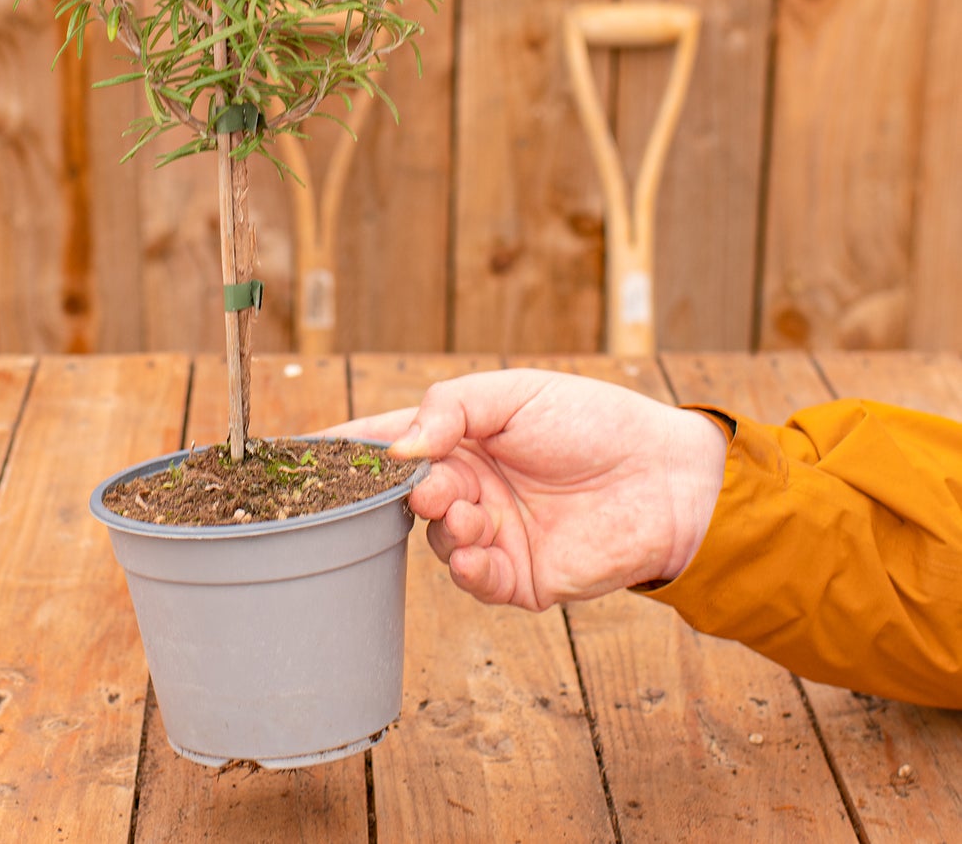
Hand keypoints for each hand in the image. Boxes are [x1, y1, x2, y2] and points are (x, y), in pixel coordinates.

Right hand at [340, 369, 727, 610]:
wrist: (666, 477)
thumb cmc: (593, 421)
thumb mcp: (515, 392)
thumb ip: (450, 408)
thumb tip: (400, 449)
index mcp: (458, 437)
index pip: (388, 442)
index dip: (348, 449)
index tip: (307, 453)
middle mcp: (467, 487)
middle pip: (405, 496)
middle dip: (406, 493)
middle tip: (430, 486)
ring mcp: (492, 534)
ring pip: (438, 540)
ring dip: (448, 527)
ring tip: (475, 510)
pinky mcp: (520, 577)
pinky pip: (476, 581)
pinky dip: (470, 569)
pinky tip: (482, 551)